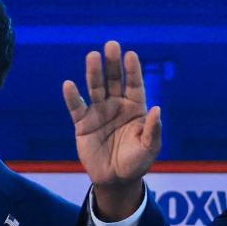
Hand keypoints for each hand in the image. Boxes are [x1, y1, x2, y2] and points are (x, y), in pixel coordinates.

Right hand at [62, 41, 162, 220]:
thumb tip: (157, 109)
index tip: (130, 54)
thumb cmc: (136, 163)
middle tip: (111, 45)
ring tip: (92, 56)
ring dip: (93, 73)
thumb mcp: (149, 148)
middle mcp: (116, 105)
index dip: (132, 70)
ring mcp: (99, 112)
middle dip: (112, 64)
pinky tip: (69, 85)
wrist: (115, 180)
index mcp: (134, 108)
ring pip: (95, 89)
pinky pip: (77, 108)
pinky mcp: (83, 124)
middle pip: (113, 80)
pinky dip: (72, 97)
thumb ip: (153, 130)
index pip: (134, 85)